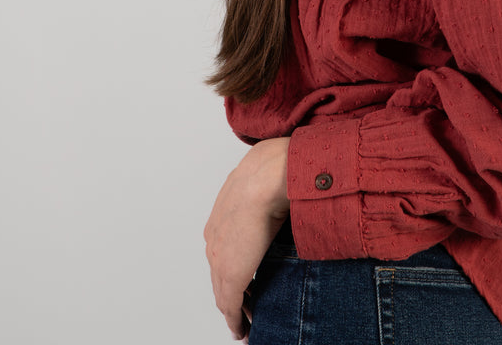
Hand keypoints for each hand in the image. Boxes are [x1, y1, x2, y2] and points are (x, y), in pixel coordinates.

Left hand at [204, 137, 290, 340]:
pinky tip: (242, 330)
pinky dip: (236, 320)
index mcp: (221, 220)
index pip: (224, 254)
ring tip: (246, 323)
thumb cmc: (273, 172)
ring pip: (225, 293)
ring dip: (236, 309)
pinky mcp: (232, 274)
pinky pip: (231, 305)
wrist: (268, 175)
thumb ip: (268, 196)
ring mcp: (221, 258)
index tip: (243, 285)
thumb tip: (286, 196)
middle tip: (246, 310)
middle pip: (221, 276)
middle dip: (233, 294)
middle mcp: (215, 241)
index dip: (233, 272)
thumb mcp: (267, 185)